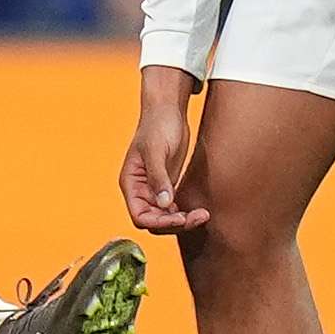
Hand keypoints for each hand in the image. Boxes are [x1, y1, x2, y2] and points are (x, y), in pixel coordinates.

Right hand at [119, 69, 205, 233]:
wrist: (168, 110)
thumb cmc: (158, 125)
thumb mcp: (157, 150)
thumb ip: (158, 178)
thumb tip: (163, 203)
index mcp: (131, 183)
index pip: (139, 216)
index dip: (159, 222)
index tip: (180, 218)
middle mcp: (140, 190)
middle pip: (153, 221)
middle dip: (174, 223)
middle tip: (198, 217)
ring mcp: (154, 189)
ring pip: (164, 217)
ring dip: (182, 220)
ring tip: (202, 215)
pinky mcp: (167, 185)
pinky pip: (173, 208)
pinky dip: (184, 212)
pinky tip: (199, 210)